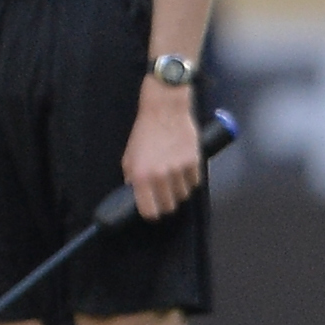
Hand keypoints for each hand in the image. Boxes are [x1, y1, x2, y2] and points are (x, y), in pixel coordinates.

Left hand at [122, 83, 203, 220]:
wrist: (165, 111)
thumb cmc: (144, 132)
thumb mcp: (129, 156)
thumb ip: (131, 177)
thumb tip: (136, 193)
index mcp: (141, 176)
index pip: (149, 210)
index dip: (151, 213)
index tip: (152, 211)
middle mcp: (161, 176)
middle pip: (169, 206)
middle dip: (165, 203)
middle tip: (162, 195)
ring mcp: (179, 170)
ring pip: (183, 195)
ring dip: (178, 190)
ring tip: (172, 177)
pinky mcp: (195, 162)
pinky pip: (195, 183)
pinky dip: (190, 180)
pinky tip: (183, 170)